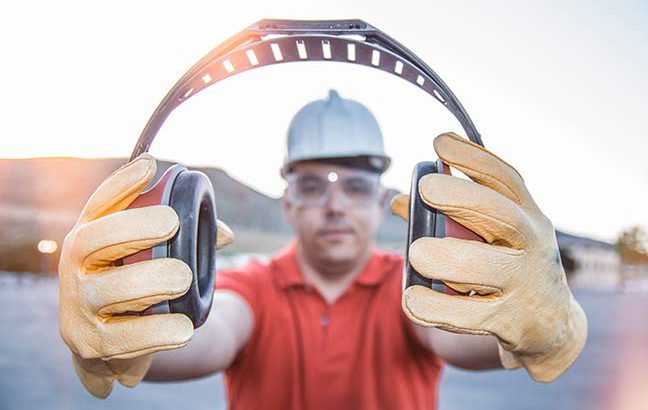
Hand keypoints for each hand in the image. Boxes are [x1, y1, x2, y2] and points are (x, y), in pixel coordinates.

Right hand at [58, 154, 232, 396]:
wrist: (111, 351)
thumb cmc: (137, 293)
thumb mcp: (153, 262)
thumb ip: (187, 243)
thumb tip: (224, 234)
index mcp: (90, 240)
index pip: (99, 206)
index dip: (121, 184)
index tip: (151, 164)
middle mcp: (74, 269)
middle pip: (92, 240)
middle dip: (132, 227)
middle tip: (172, 222)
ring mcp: (77, 308)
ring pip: (106, 289)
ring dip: (148, 281)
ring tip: (183, 279)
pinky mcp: (90, 345)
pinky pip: (123, 339)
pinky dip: (157, 332)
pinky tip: (184, 328)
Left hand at [391, 132, 586, 381]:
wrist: (549, 323)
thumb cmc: (508, 264)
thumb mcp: (490, 234)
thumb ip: (447, 215)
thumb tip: (397, 200)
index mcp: (528, 215)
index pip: (506, 179)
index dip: (474, 158)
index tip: (439, 143)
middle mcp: (531, 245)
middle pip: (504, 217)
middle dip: (465, 198)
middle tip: (425, 189)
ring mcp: (523, 284)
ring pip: (490, 268)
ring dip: (450, 258)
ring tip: (417, 253)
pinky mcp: (510, 321)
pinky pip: (470, 315)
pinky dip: (437, 308)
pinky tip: (412, 299)